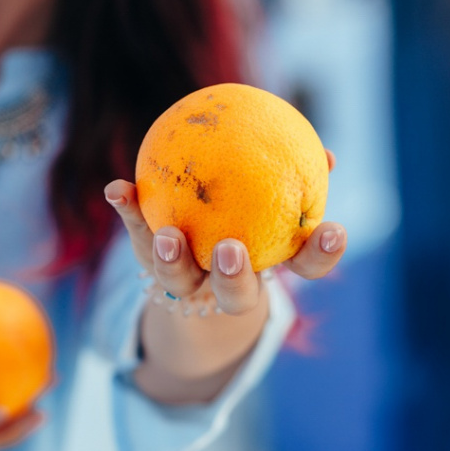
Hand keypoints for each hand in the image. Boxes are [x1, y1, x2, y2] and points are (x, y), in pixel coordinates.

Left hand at [104, 150, 345, 314]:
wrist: (193, 276)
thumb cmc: (248, 226)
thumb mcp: (272, 204)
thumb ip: (296, 178)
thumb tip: (330, 155)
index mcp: (266, 267)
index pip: (305, 268)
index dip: (321, 254)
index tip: (332, 229)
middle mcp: (227, 285)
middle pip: (236, 295)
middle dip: (234, 277)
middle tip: (230, 250)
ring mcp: (187, 281)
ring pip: (180, 281)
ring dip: (172, 260)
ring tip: (168, 237)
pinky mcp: (151, 264)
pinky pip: (138, 234)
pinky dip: (129, 210)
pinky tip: (117, 188)